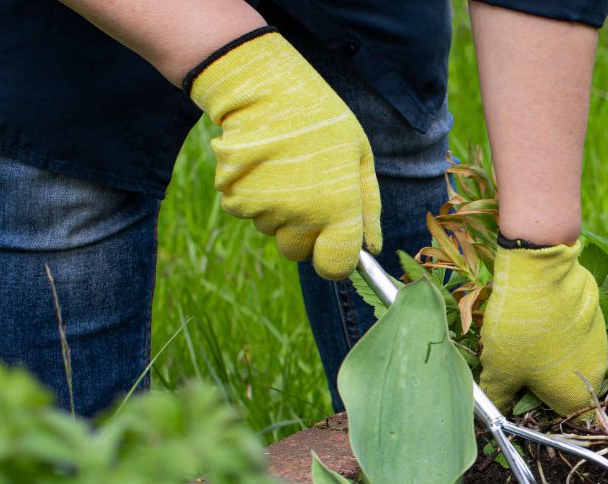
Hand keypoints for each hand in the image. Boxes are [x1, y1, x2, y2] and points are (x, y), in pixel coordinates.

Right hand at [187, 30, 379, 279]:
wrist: (264, 91)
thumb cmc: (322, 122)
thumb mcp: (360, 157)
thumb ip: (369, 208)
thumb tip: (372, 249)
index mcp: (337, 209)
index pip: (335, 267)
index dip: (336, 260)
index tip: (336, 244)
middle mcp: (300, 217)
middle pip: (299, 252)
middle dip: (305, 233)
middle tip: (308, 191)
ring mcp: (264, 211)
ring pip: (273, 231)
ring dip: (279, 211)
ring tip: (286, 169)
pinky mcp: (234, 200)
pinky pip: (249, 214)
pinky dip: (255, 197)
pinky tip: (264, 166)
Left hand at [478, 241, 607, 418]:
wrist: (541, 275)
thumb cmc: (521, 333)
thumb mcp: (499, 371)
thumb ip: (499, 396)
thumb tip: (496, 407)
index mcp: (576, 396)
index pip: (563, 418)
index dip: (540, 410)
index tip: (519, 398)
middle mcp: (595, 374)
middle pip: (567, 388)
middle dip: (542, 382)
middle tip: (515, 366)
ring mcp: (598, 343)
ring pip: (571, 359)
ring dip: (550, 355)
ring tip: (522, 339)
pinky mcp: (595, 317)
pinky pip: (574, 334)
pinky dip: (557, 332)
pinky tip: (537, 319)